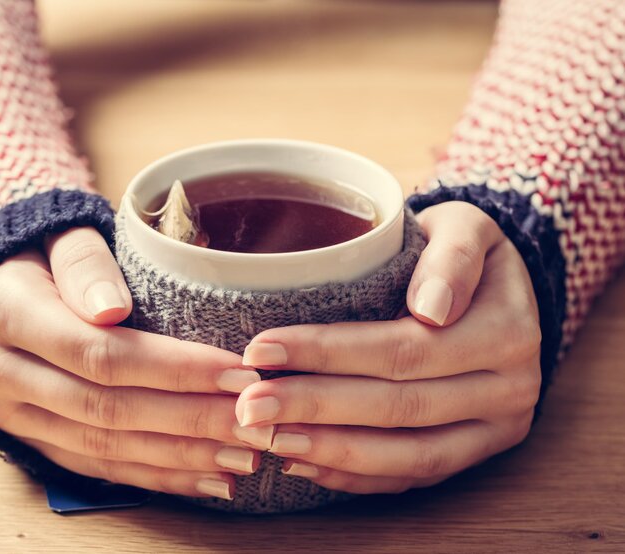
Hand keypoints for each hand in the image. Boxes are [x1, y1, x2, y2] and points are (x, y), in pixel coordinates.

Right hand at [0, 227, 267, 500]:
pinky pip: (96, 467)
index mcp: (6, 313)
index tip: (238, 373)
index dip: (173, 368)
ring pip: (104, 447)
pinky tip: (205, 479)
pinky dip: (155, 476)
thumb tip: (110, 308)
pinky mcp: (32, 439)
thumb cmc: (48, 253)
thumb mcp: (62, 236)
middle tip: (253, 422)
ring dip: (180, 456)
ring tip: (242, 457)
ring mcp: (12, 414)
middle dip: (189, 418)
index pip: (100, 352)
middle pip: (107, 408)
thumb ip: (85, 263)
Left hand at [235, 202, 541, 493]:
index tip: (261, 349)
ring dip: (330, 451)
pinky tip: (304, 462)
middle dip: (315, 408)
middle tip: (248, 406)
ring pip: (406, 455)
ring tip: (268, 438)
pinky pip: (414, 476)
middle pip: (398, 407)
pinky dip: (356, 476)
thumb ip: (452, 257)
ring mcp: (495, 428)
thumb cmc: (461, 249)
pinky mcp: (475, 452)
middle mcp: (509, 389)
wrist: (499, 287)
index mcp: (506, 331)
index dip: (328, 354)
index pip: (402, 349)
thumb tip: (432, 308)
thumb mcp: (464, 228)